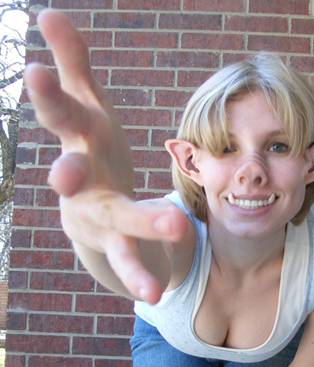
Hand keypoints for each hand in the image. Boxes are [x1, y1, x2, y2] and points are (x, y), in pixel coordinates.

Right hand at [23, 9, 188, 302]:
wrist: (94, 215)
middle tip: (62, 177)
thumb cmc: (96, 153)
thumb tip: (48, 12)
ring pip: (116, 224)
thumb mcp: (90, 111)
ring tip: (176, 227)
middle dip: (67, 174)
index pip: (62, 117)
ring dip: (143, 224)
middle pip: (73, 177)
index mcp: (80, 143)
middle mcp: (79, 183)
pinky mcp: (114, 246)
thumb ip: (76, 67)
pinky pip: (129, 260)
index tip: (37, 72)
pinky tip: (157, 290)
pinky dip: (140, 274)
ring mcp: (95, 218)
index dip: (49, 98)